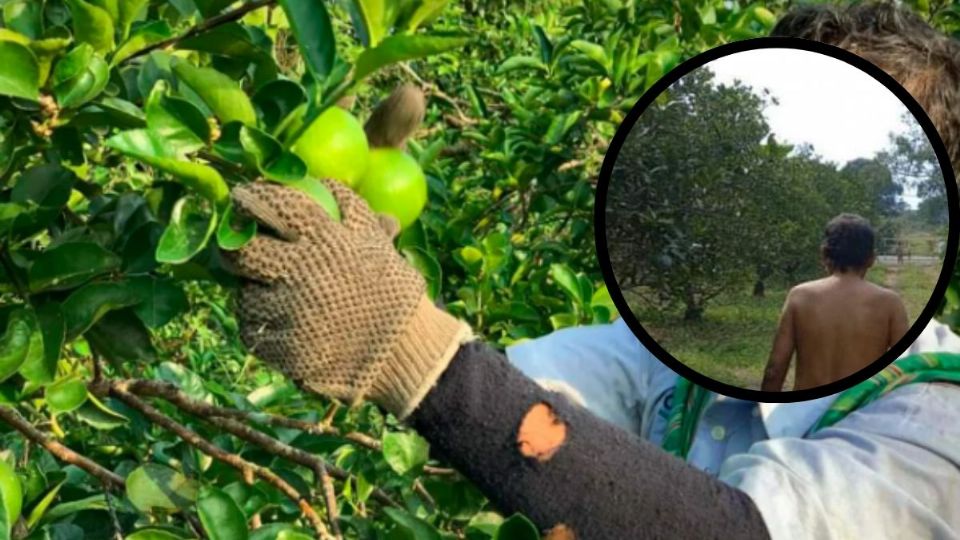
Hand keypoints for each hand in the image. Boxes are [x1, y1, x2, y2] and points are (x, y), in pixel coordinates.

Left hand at [225, 85, 470, 418]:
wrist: (405, 353)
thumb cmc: (390, 289)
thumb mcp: (379, 235)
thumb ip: (360, 194)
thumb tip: (380, 123)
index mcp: (327, 238)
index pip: (274, 204)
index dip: (251, 198)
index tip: (243, 198)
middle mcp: (303, 272)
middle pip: (238, 250)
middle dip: (233, 246)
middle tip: (238, 244)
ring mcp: (290, 314)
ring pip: (242, 293)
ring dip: (253, 291)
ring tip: (277, 293)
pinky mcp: (284, 350)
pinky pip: (252, 330)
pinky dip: (262, 326)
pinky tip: (285, 324)